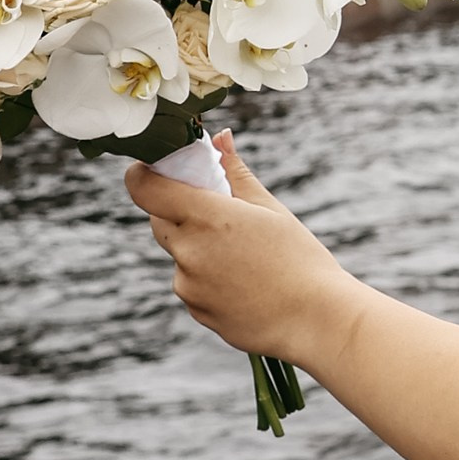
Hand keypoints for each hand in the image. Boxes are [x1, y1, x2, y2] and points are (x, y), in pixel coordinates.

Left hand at [124, 134, 355, 371]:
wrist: (314, 321)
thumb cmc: (300, 260)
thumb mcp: (270, 209)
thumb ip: (235, 172)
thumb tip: (219, 138)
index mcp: (207, 216)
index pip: (144, 188)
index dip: (143, 175)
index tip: (157, 171)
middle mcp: (189, 250)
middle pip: (159, 219)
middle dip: (180, 210)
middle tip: (219, 214)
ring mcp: (188, 284)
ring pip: (179, 253)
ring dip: (197, 248)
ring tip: (245, 259)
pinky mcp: (194, 309)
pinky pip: (190, 283)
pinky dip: (208, 278)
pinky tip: (244, 284)